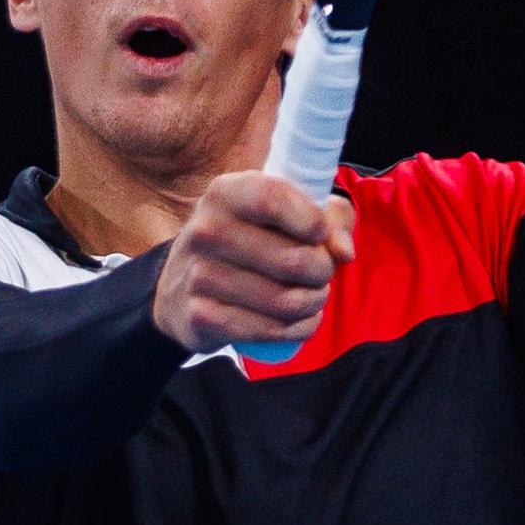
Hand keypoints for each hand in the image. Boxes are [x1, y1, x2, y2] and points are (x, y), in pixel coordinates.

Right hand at [152, 171, 355, 354]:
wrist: (180, 287)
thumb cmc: (249, 240)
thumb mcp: (285, 213)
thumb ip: (330, 219)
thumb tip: (344, 252)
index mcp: (226, 193)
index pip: (274, 199)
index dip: (312, 221)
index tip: (321, 234)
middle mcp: (207, 230)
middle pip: (293, 260)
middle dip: (323, 272)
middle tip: (322, 273)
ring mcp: (199, 275)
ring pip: (287, 301)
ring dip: (314, 303)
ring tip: (313, 296)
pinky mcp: (201, 316)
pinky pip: (270, 330)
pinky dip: (298, 329)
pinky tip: (300, 320)